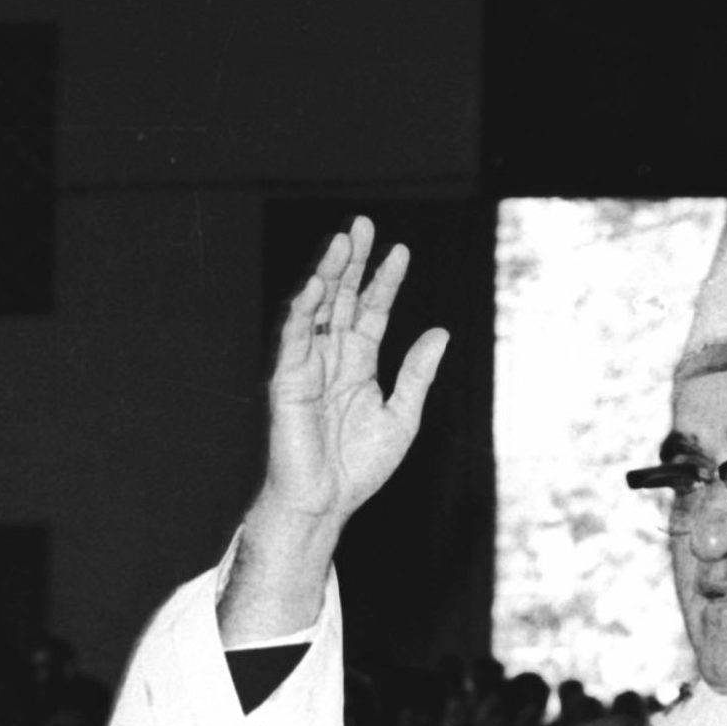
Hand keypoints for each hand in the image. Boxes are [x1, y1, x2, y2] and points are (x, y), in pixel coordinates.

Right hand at [221, 217, 449, 641]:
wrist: (326, 502)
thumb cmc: (360, 468)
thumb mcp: (402, 417)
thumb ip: (418, 375)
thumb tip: (440, 333)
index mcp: (359, 365)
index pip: (372, 312)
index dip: (385, 282)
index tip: (402, 251)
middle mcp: (332, 357)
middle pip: (343, 298)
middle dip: (353, 262)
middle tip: (364, 223)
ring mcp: (307, 365)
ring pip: (317, 308)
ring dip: (328, 273)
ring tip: (343, 240)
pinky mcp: (286, 379)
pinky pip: (292, 337)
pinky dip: (303, 309)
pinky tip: (317, 284)